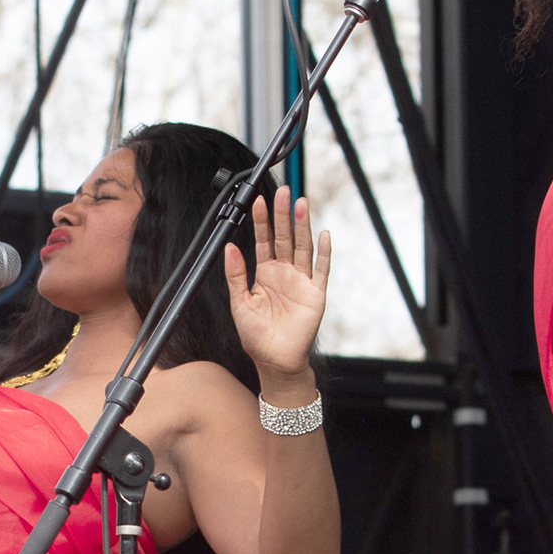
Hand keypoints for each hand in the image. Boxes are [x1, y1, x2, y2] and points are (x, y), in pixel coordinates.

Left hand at [224, 189, 330, 381]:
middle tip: (283, 192)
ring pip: (303, 247)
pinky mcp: (316, 294)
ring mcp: (301, 281)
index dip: (261, 221)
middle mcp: (284, 273)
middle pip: (285, 237)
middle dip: (283, 215)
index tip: (257, 201)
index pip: (264, 240)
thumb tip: (229, 247)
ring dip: (302, 226)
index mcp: (265, 273)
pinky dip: (324, 252)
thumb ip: (235, 274)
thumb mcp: (239, 302)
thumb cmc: (256, 335)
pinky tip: (324, 235)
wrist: (275, 361)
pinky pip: (321, 269)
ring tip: (301, 203)